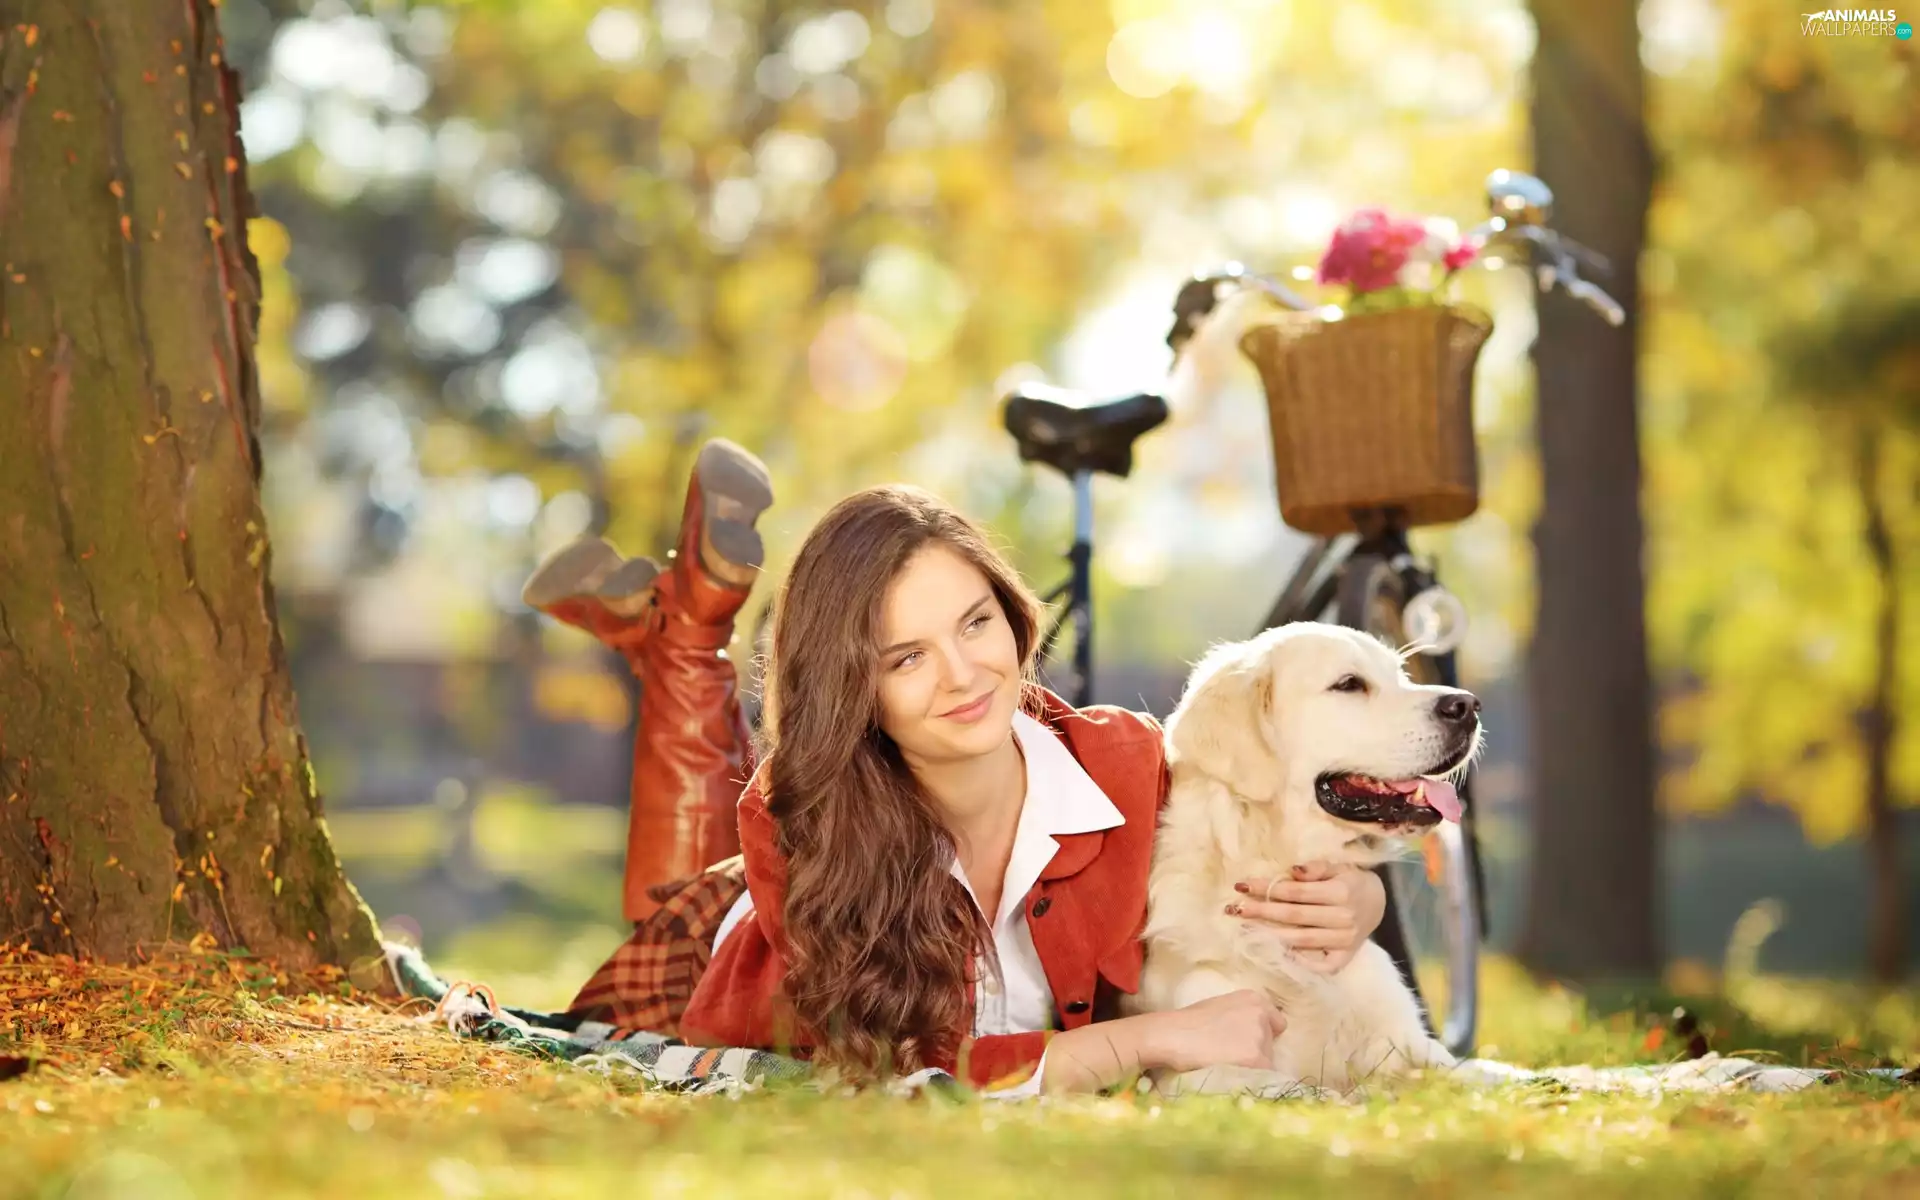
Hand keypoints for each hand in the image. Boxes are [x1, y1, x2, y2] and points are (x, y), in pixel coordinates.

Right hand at [1137, 989, 1286, 1073]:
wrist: (1172, 1035)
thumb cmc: (1187, 1022)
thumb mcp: (1220, 1007)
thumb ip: (1241, 1017)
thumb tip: (1249, 1038)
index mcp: (1254, 1000)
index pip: (1277, 1024)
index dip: (1264, 1036)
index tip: (1250, 1044)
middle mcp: (1262, 1016)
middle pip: (1271, 1045)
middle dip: (1256, 1052)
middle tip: (1231, 1057)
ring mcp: (1261, 1038)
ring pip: (1267, 1063)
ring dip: (1252, 1067)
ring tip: (1227, 1067)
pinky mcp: (1257, 1059)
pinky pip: (1260, 1077)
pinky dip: (1248, 1080)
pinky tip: (1229, 1075)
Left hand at [1227, 862, 1386, 973]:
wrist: (1377, 903)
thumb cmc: (1349, 881)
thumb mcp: (1337, 866)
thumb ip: (1315, 868)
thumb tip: (1292, 870)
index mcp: (1340, 892)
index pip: (1295, 892)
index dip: (1267, 888)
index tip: (1242, 885)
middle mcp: (1343, 919)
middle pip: (1293, 916)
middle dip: (1261, 911)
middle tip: (1234, 908)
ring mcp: (1344, 942)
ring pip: (1300, 940)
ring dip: (1269, 935)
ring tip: (1244, 929)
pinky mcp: (1344, 958)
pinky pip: (1319, 966)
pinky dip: (1298, 962)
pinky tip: (1274, 953)